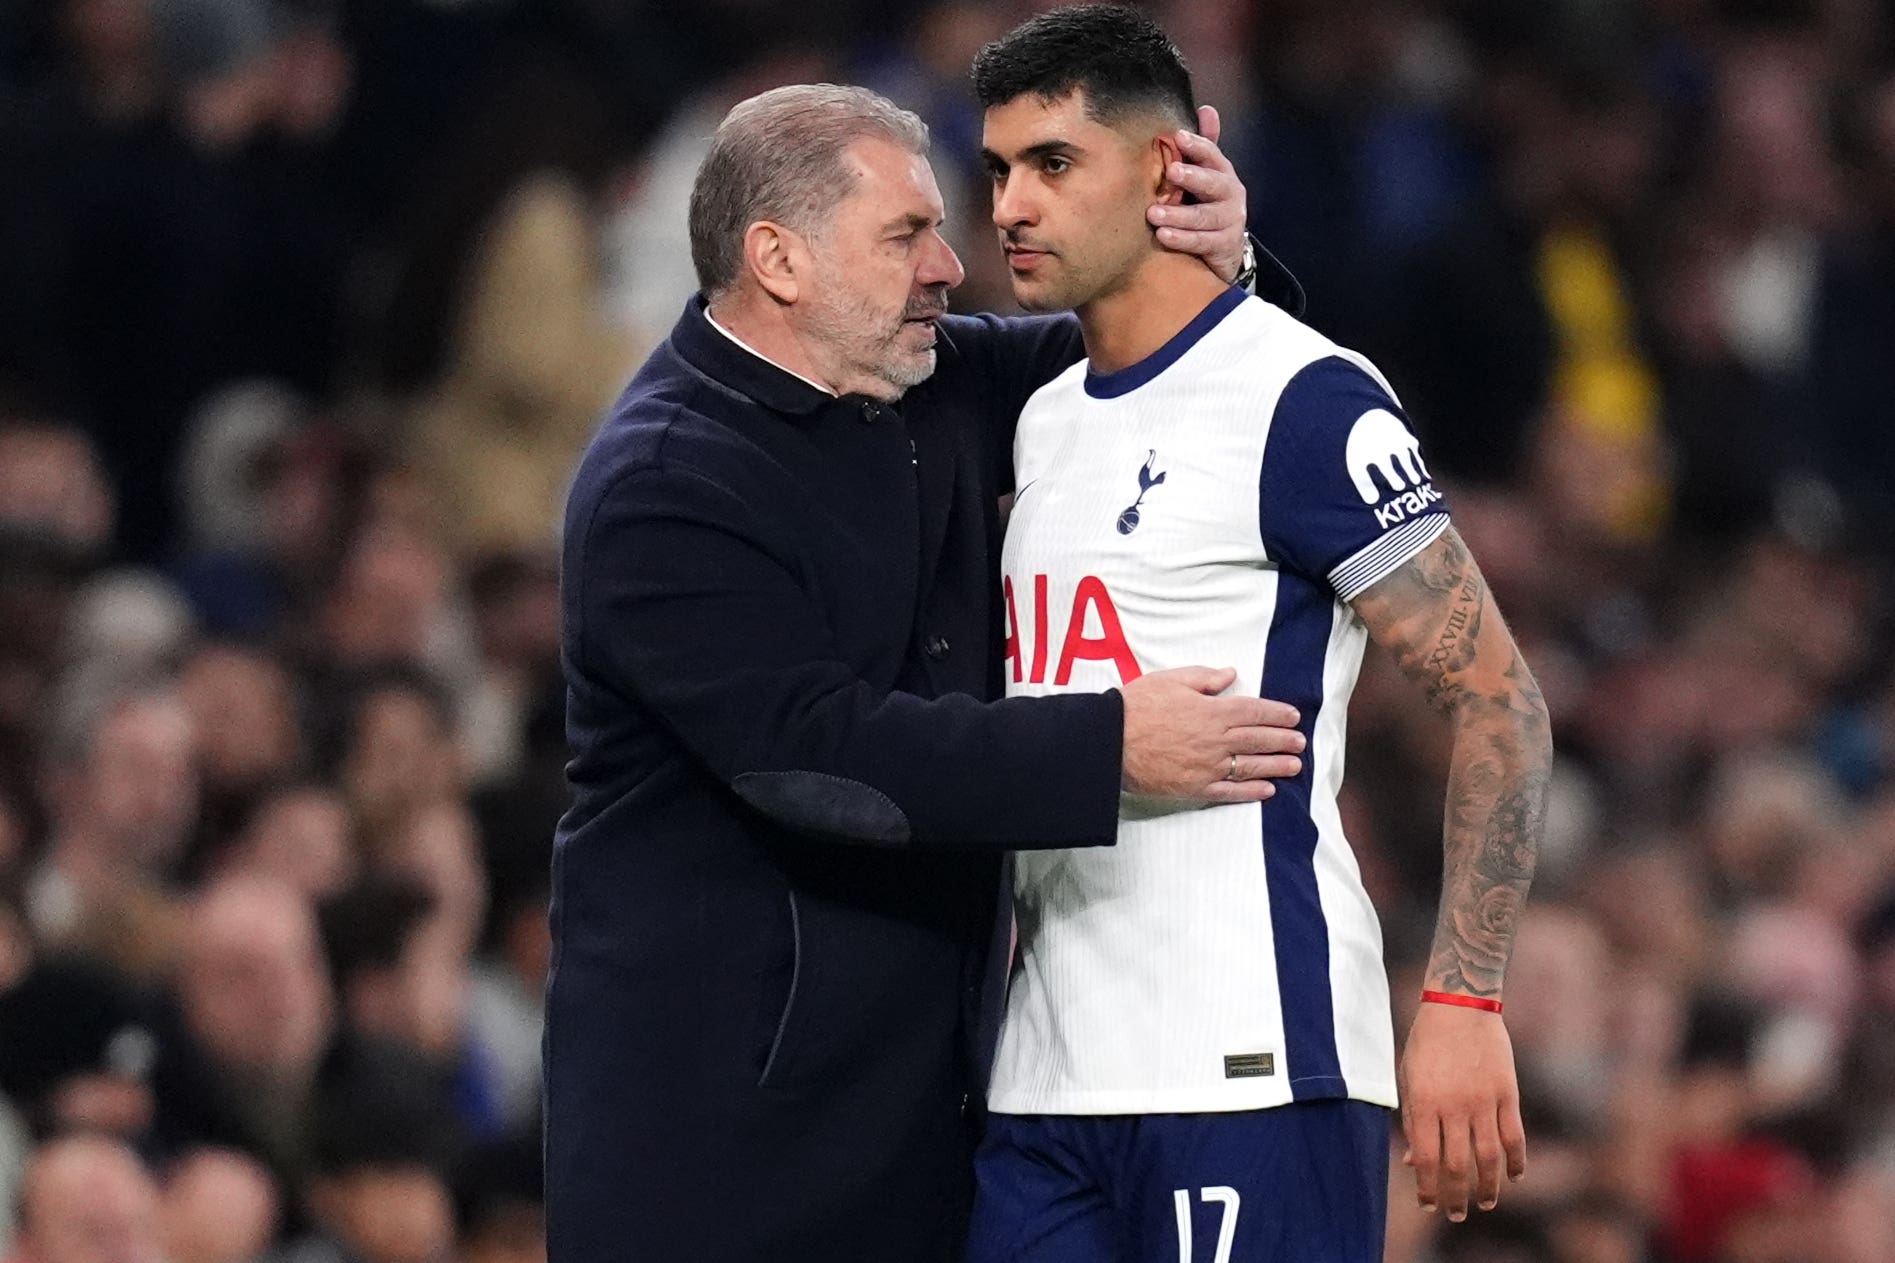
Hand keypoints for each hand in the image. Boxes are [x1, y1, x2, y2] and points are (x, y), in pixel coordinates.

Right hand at [1119, 666, 1302, 802]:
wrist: (1111, 741)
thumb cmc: (1137, 706)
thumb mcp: (1170, 680)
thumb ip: (1204, 678)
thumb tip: (1230, 674)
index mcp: (1213, 710)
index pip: (1254, 710)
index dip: (1276, 713)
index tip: (1292, 716)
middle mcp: (1217, 740)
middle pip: (1258, 739)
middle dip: (1283, 740)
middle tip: (1300, 742)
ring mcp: (1208, 766)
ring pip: (1251, 767)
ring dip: (1276, 766)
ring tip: (1294, 766)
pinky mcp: (1196, 787)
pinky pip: (1230, 791)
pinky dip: (1251, 792)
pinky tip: (1267, 790)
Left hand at [1147, 104, 1248, 281]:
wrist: (1226, 247)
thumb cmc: (1207, 204)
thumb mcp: (1206, 174)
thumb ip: (1203, 147)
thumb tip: (1207, 109)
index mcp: (1222, 172)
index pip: (1212, 154)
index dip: (1197, 145)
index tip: (1178, 137)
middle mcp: (1231, 194)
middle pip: (1213, 183)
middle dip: (1193, 177)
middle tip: (1171, 172)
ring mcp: (1230, 221)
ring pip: (1204, 217)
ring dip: (1178, 215)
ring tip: (1153, 214)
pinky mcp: (1225, 245)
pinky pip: (1202, 242)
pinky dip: (1182, 239)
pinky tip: (1162, 236)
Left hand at [1398, 1002, 1527, 1221]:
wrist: (1459, 1004)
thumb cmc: (1426, 1042)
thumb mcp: (1409, 1077)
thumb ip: (1413, 1119)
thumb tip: (1413, 1161)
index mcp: (1424, 1102)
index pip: (1425, 1158)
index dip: (1427, 1187)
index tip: (1429, 1206)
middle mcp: (1453, 1106)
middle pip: (1457, 1165)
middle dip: (1456, 1197)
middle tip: (1456, 1215)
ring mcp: (1483, 1100)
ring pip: (1489, 1157)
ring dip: (1488, 1187)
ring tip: (1486, 1203)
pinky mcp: (1507, 1093)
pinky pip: (1515, 1136)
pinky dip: (1517, 1161)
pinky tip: (1515, 1177)